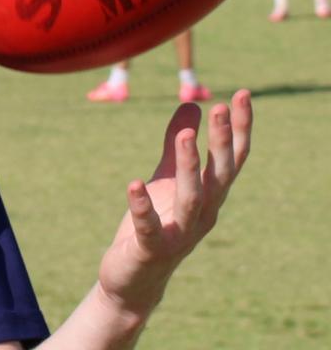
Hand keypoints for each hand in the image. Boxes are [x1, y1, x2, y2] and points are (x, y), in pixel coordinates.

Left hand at [95, 90, 252, 318]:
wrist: (134, 278)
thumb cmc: (155, 224)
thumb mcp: (167, 179)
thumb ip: (176, 144)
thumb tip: (192, 104)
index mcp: (209, 196)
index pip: (231, 158)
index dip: (238, 128)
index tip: (240, 94)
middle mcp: (203, 214)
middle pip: (219, 174)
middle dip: (221, 141)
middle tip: (219, 106)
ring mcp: (180, 233)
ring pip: (192, 198)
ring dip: (188, 167)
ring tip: (182, 136)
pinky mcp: (151, 249)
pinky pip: (150, 227)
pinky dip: (143, 206)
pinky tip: (133, 183)